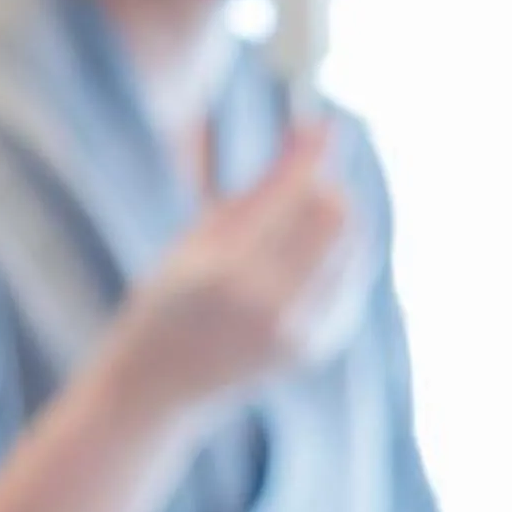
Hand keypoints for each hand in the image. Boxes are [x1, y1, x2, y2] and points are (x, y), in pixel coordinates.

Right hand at [100, 127, 366, 429]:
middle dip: (326, 189)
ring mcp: (300, 331)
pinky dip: (333, 258)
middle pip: (340, 218)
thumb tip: (315, 127)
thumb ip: (263, 186)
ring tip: (294, 221)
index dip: (314, 155)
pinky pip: (348, 281)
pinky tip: (297, 260)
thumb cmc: (165, 302)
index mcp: (226, 272)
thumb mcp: (197, 238)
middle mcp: (270, 305)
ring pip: (353, 247)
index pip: (301, 196)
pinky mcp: (319, 345)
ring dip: (333, 222)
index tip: (321, 122)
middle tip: (299, 181)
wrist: (158, 389)